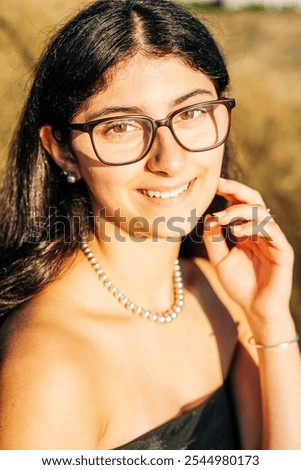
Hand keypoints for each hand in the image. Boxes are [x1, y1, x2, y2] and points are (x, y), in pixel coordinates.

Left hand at [203, 178, 293, 321]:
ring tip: (222, 218)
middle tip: (220, 185)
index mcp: (247, 231)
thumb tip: (208, 217)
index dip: (229, 192)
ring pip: (262, 212)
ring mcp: (273, 239)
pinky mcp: (282, 250)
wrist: (255, 309)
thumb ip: (213, 240)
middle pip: (254, 201)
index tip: (213, 184)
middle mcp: (261, 231)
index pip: (240, 205)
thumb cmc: (239, 285)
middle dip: (237, 190)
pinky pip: (271, 230)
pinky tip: (236, 231)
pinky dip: (253, 226)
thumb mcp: (220, 260)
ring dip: (240, 210)